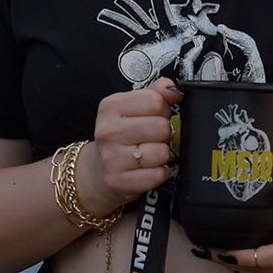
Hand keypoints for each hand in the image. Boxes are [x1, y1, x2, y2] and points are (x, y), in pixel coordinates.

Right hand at [76, 77, 180, 218]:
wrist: (98, 171)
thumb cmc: (120, 137)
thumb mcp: (132, 108)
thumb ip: (155, 93)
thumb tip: (174, 91)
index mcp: (110, 106)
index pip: (155, 101)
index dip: (161, 110)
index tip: (152, 117)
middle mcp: (108, 131)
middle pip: (161, 127)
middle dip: (163, 134)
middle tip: (151, 138)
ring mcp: (112, 158)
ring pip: (162, 152)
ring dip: (162, 155)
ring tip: (148, 154)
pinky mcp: (120, 181)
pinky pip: (158, 174)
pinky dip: (158, 173)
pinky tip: (146, 169)